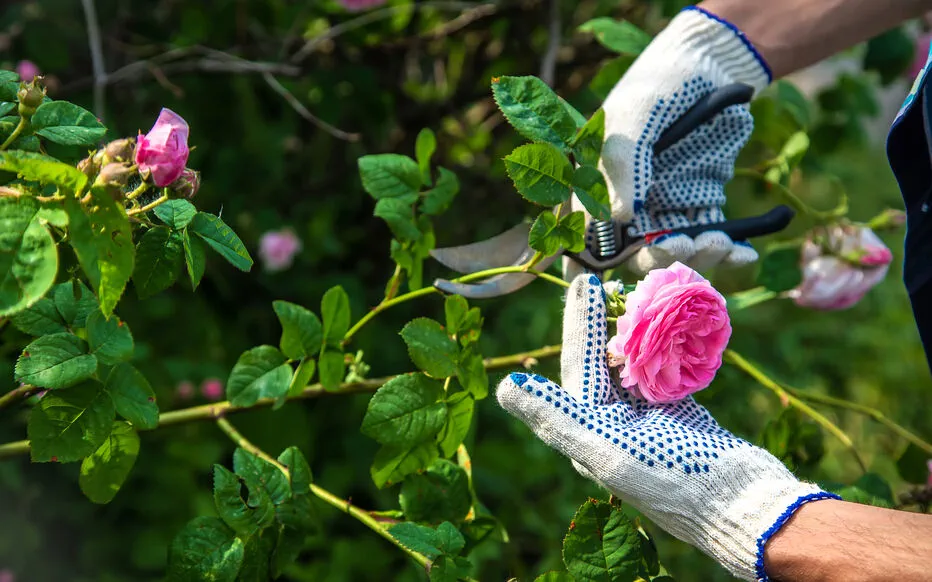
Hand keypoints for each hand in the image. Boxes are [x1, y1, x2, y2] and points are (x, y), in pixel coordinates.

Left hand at [495, 274, 838, 580]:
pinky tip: (670, 322)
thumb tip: (505, 388)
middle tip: (602, 279)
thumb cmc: (678, 482)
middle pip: (600, 362)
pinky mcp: (679, 417)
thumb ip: (557, 418)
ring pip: (631, 365)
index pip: (578, 368)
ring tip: (635, 293)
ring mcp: (647, 421)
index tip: (587, 283)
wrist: (750, 510)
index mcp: (590, 434)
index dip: (579, 324)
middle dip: (601, 321)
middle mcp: (612, 427)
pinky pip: (664, 372)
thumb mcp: (610, 451)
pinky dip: (666, 347)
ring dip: (632, 331)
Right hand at [590, 6, 771, 274]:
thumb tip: (620, 219)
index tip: (610, 286)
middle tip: (686, 245)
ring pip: (673, 256)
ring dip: (695, 259)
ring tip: (721, 241)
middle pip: (631, 257)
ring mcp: (662, 211)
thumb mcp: (636, 116)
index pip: (581, 242)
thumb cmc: (659, 85)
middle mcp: (624, 208)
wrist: (713, 66)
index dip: (587, 273)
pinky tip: (743, 253)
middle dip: (658, 260)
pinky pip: (709, 244)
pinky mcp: (699, 210)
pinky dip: (727, 255)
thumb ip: (624, 164)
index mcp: (592, 188)